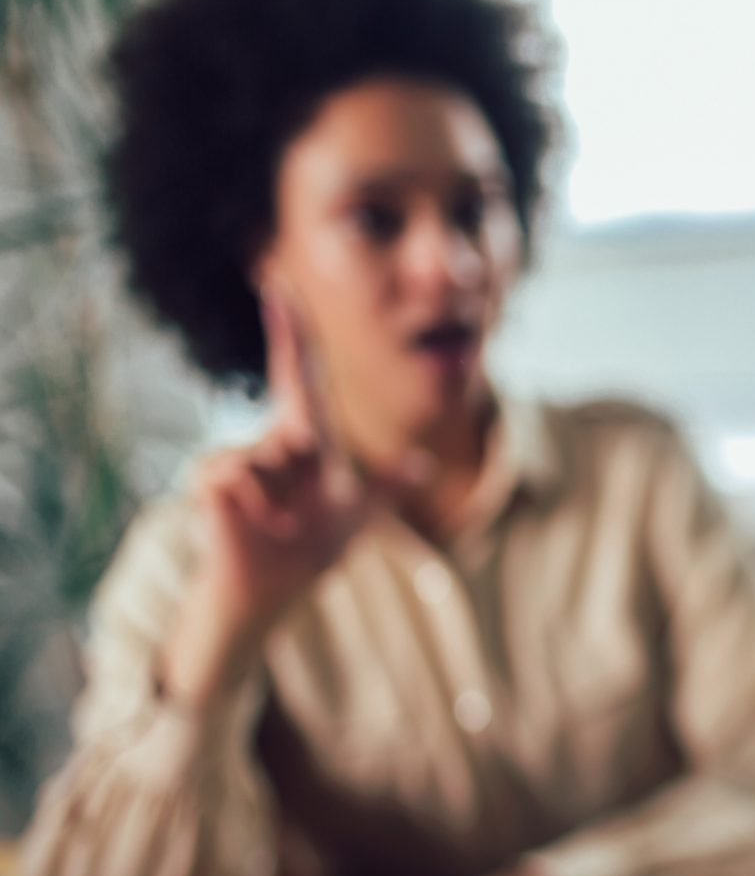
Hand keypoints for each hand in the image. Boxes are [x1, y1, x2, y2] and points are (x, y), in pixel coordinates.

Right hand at [160, 286, 430, 708]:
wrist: (272, 590)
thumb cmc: (309, 550)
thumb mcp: (355, 518)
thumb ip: (385, 488)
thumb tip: (422, 463)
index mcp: (305, 441)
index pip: (299, 376)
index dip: (290, 333)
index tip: (276, 286)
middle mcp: (269, 439)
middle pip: (299, 427)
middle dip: (307, 470)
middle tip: (300, 510)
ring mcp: (236, 457)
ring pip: (273, 458)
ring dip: (287, 500)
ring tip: (280, 521)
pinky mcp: (211, 479)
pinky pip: (241, 476)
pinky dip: (258, 506)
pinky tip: (254, 522)